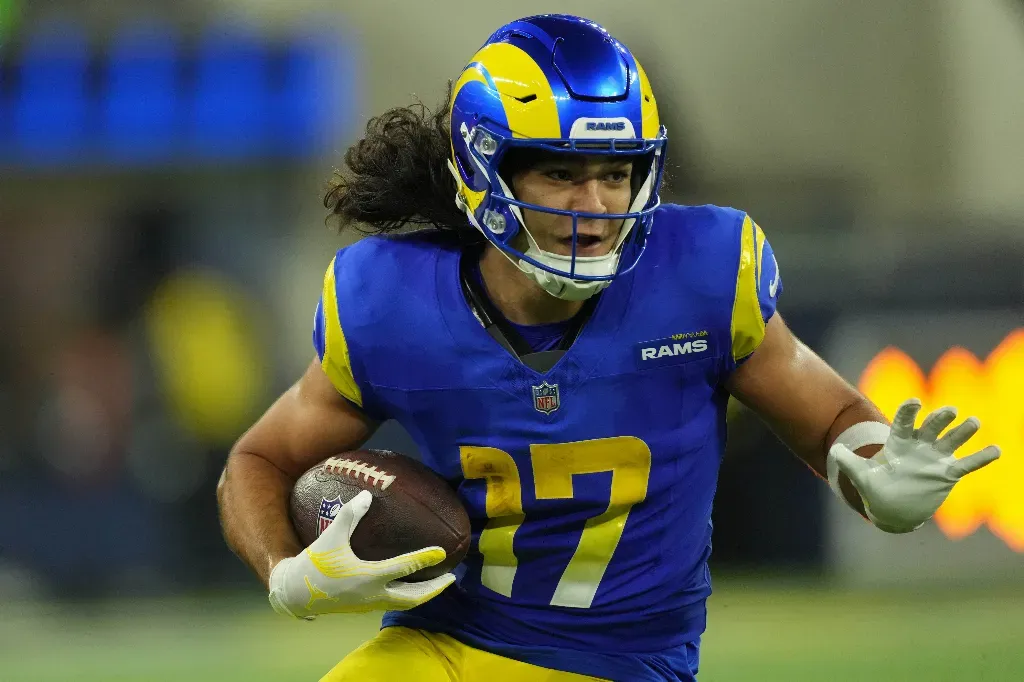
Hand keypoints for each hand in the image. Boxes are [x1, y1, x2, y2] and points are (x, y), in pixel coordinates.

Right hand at [268, 490, 454, 617]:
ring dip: (423, 596)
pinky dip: (407, 596)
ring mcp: (369, 603)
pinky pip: (393, 603)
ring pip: (404, 604)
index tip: (442, 552)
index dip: (425, 559)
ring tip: (438, 585)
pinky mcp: (364, 607)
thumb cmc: (314, 563)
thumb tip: (368, 494)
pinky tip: (410, 586)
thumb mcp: (331, 536)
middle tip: (452, 577)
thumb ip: (351, 514)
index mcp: (368, 577)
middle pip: (413, 598)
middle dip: (434, 589)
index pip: (404, 569)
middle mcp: (373, 594)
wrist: (295, 594)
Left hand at [829, 398, 1000, 533]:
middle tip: (949, 410)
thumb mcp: (860, 476)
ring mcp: (935, 458)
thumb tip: (833, 450)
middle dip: (940, 419)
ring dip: (963, 432)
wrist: (891, 506)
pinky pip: (967, 464)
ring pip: (951, 441)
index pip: (905, 422)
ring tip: (974, 421)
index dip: (909, 412)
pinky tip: (996, 450)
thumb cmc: (875, 487)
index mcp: (899, 442)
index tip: (914, 402)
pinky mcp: (948, 473)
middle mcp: (919, 446)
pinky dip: (981, 458)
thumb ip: (849, 462)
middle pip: (932, 428)